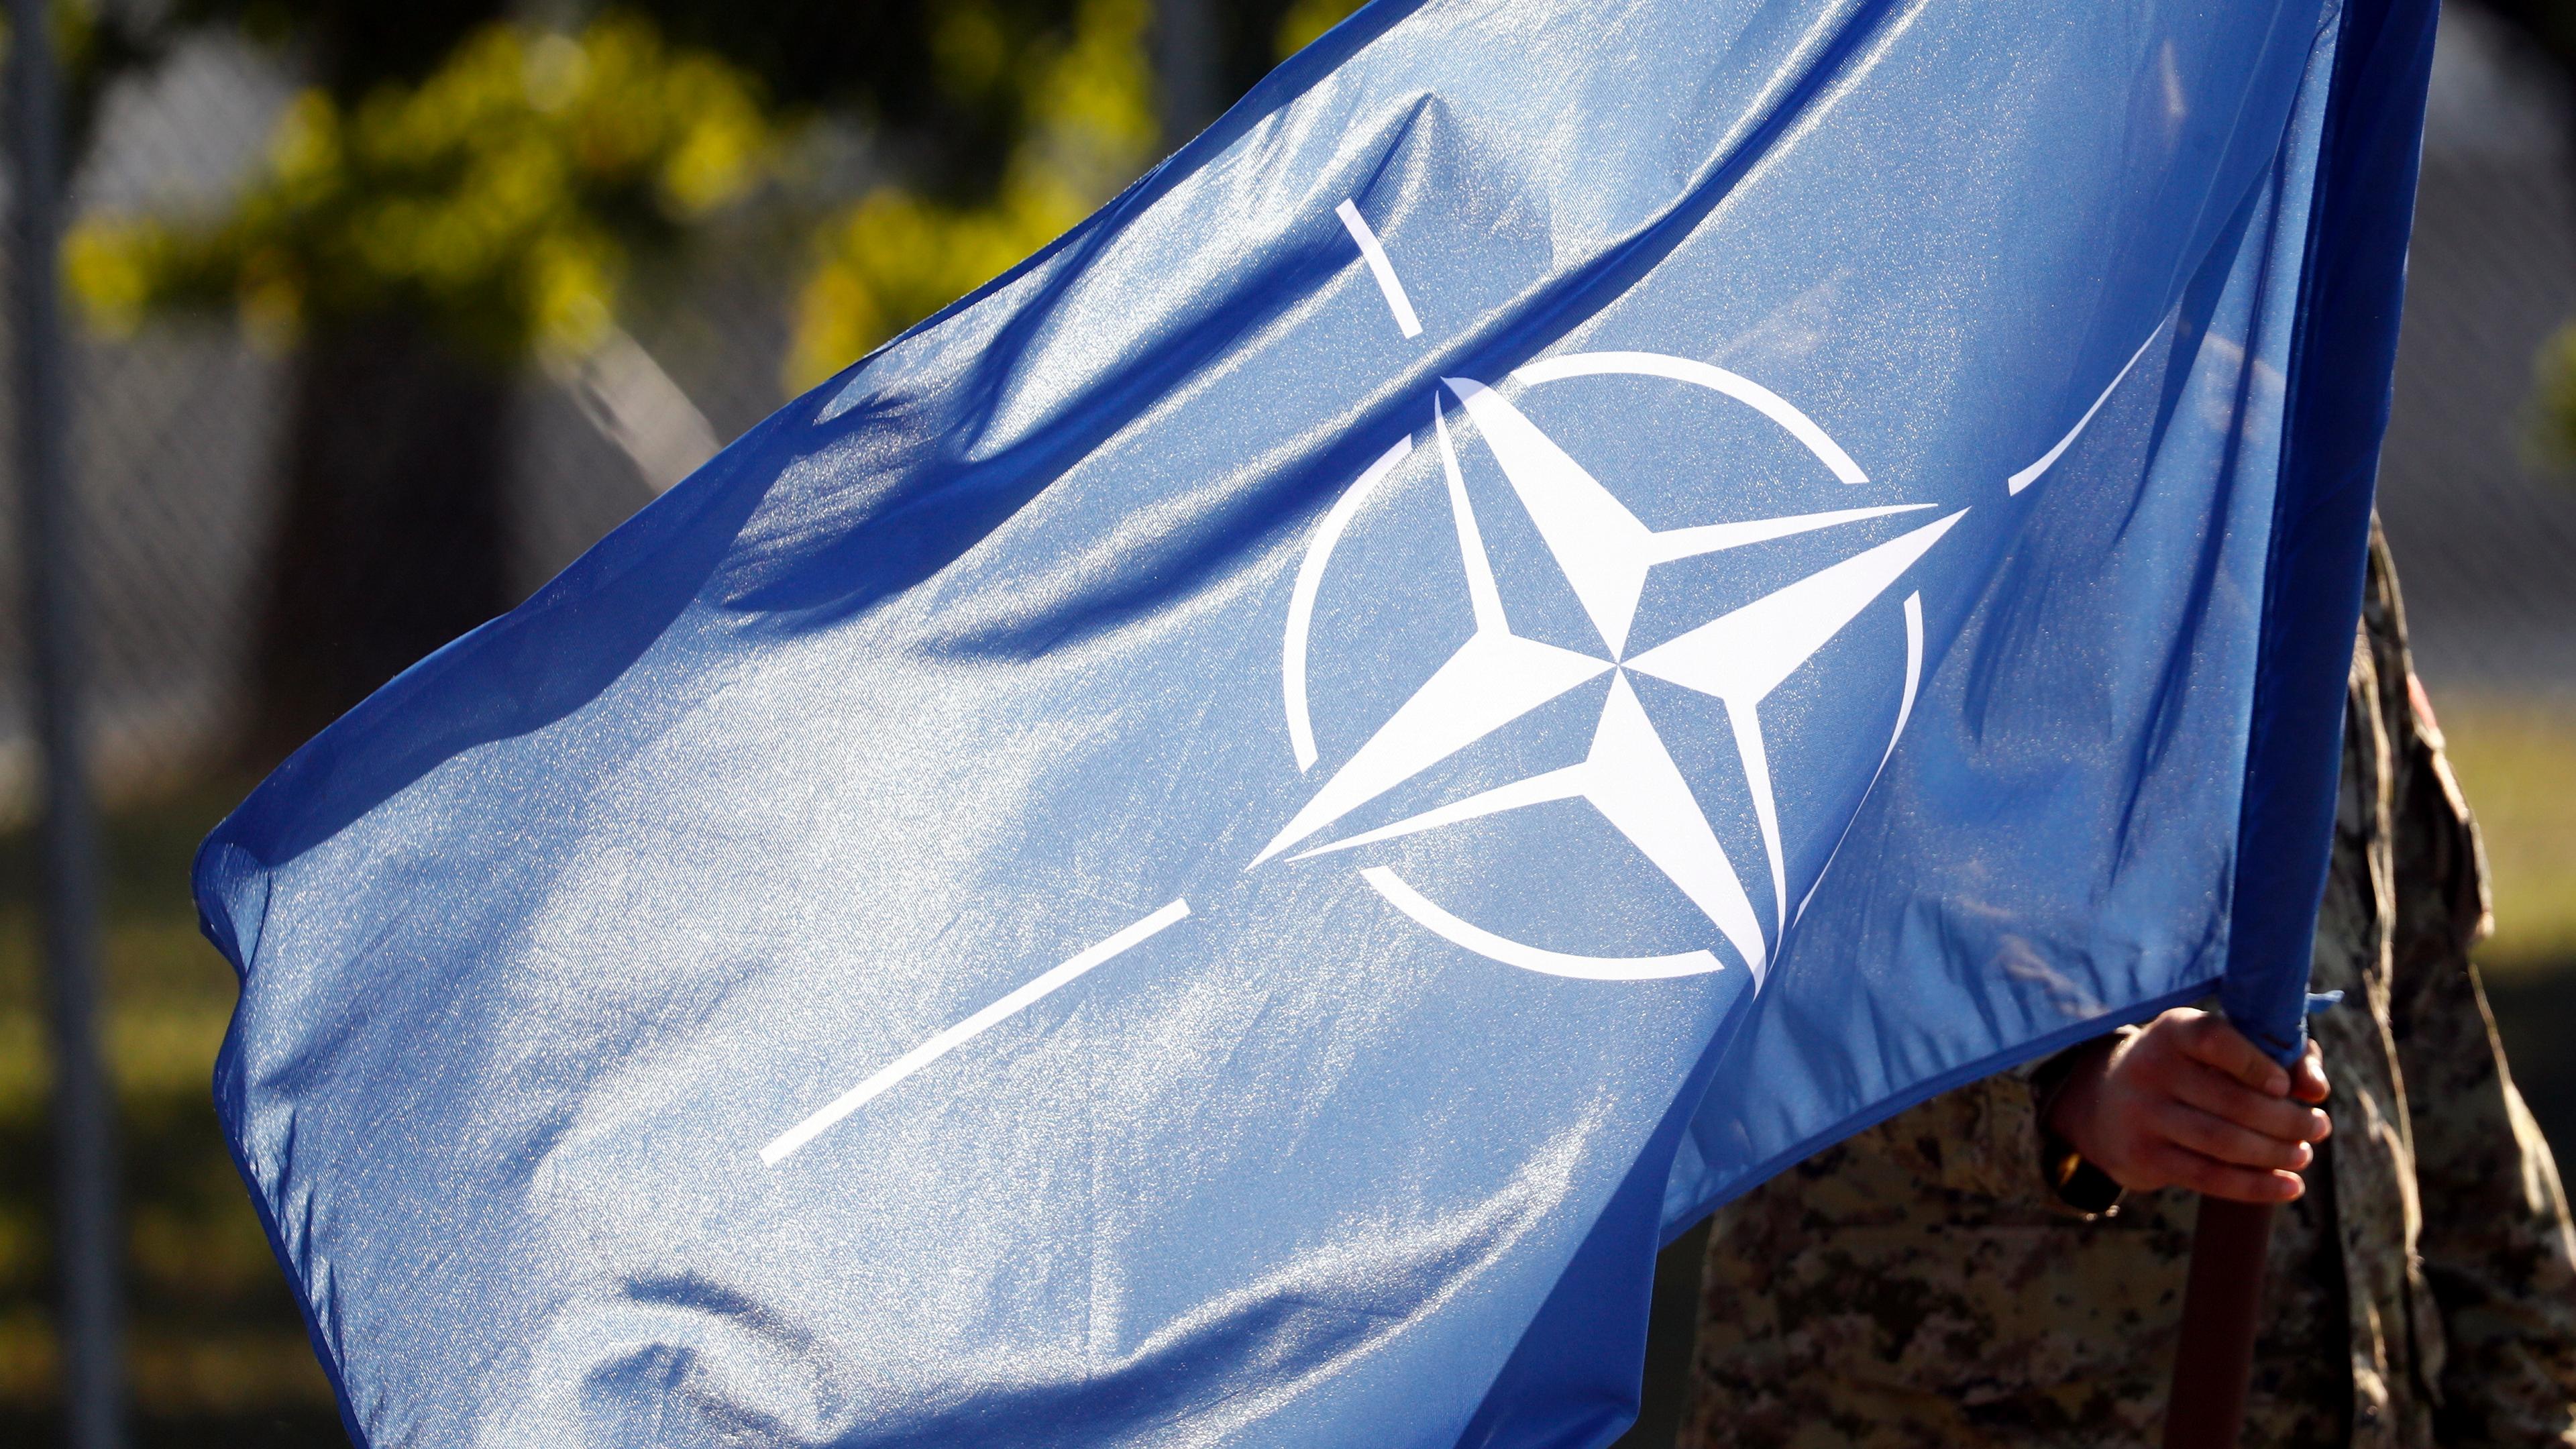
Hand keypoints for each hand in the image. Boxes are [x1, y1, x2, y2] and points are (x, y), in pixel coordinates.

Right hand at [2046, 1008, 2330, 1202]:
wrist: (2106, 1104)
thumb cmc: (2188, 1070)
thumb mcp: (2219, 1050)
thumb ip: (2278, 1056)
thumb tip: (2316, 1088)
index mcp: (2172, 1030)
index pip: (2214, 1040)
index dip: (2255, 1063)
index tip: (2286, 1086)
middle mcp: (2149, 1068)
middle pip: (2231, 1101)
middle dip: (2288, 1120)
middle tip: (2319, 1128)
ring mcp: (2141, 1115)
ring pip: (2223, 1142)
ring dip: (2276, 1153)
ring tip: (2304, 1154)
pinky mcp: (2142, 1157)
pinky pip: (2208, 1177)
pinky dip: (2256, 1186)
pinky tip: (2289, 1187)